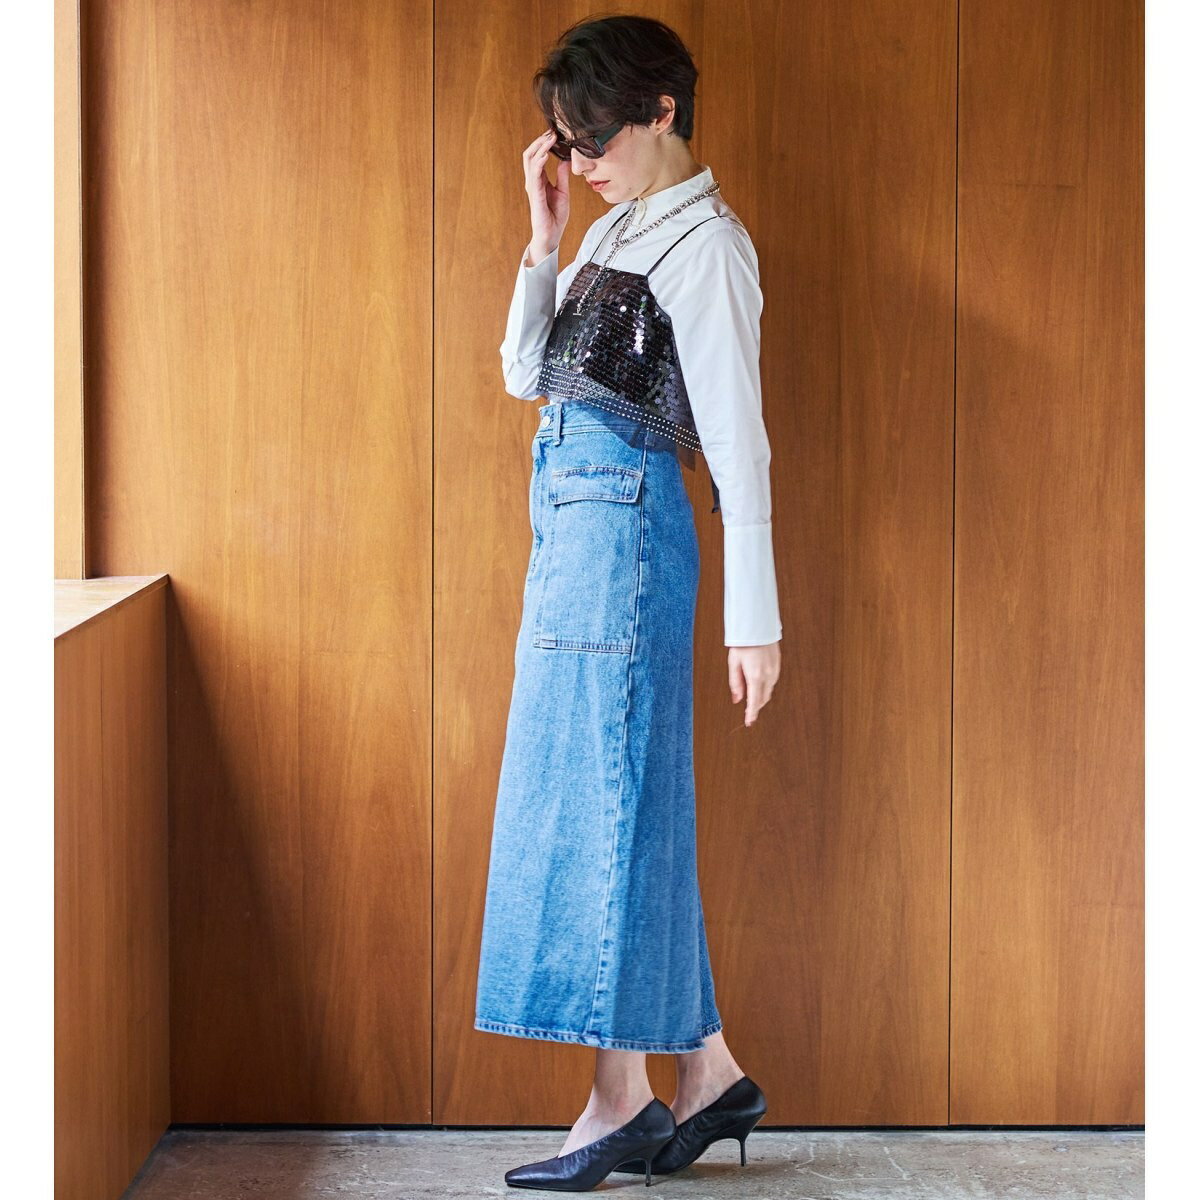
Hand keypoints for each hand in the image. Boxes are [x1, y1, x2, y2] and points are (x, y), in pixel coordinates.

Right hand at [523, 129, 569, 263]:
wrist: (551, 236)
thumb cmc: (555, 217)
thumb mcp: (563, 192)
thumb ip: (562, 176)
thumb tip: (566, 160)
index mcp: (539, 180)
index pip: (537, 156)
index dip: (544, 143)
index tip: (555, 133)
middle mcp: (532, 181)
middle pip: (530, 154)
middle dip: (540, 141)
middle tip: (552, 131)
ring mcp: (532, 188)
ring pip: (530, 160)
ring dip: (540, 147)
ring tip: (550, 138)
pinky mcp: (535, 195)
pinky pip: (534, 175)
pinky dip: (540, 162)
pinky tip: (547, 154)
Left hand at [728, 642, 780, 726]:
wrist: (757, 627)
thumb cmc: (744, 644)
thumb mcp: (734, 663)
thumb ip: (735, 683)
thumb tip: (737, 699)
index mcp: (755, 677)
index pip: (754, 702)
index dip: (751, 714)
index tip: (749, 722)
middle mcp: (768, 676)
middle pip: (763, 699)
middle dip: (756, 706)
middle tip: (748, 712)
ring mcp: (775, 670)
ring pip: (768, 691)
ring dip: (761, 697)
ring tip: (752, 698)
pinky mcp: (777, 665)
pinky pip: (772, 682)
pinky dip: (765, 687)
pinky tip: (759, 685)